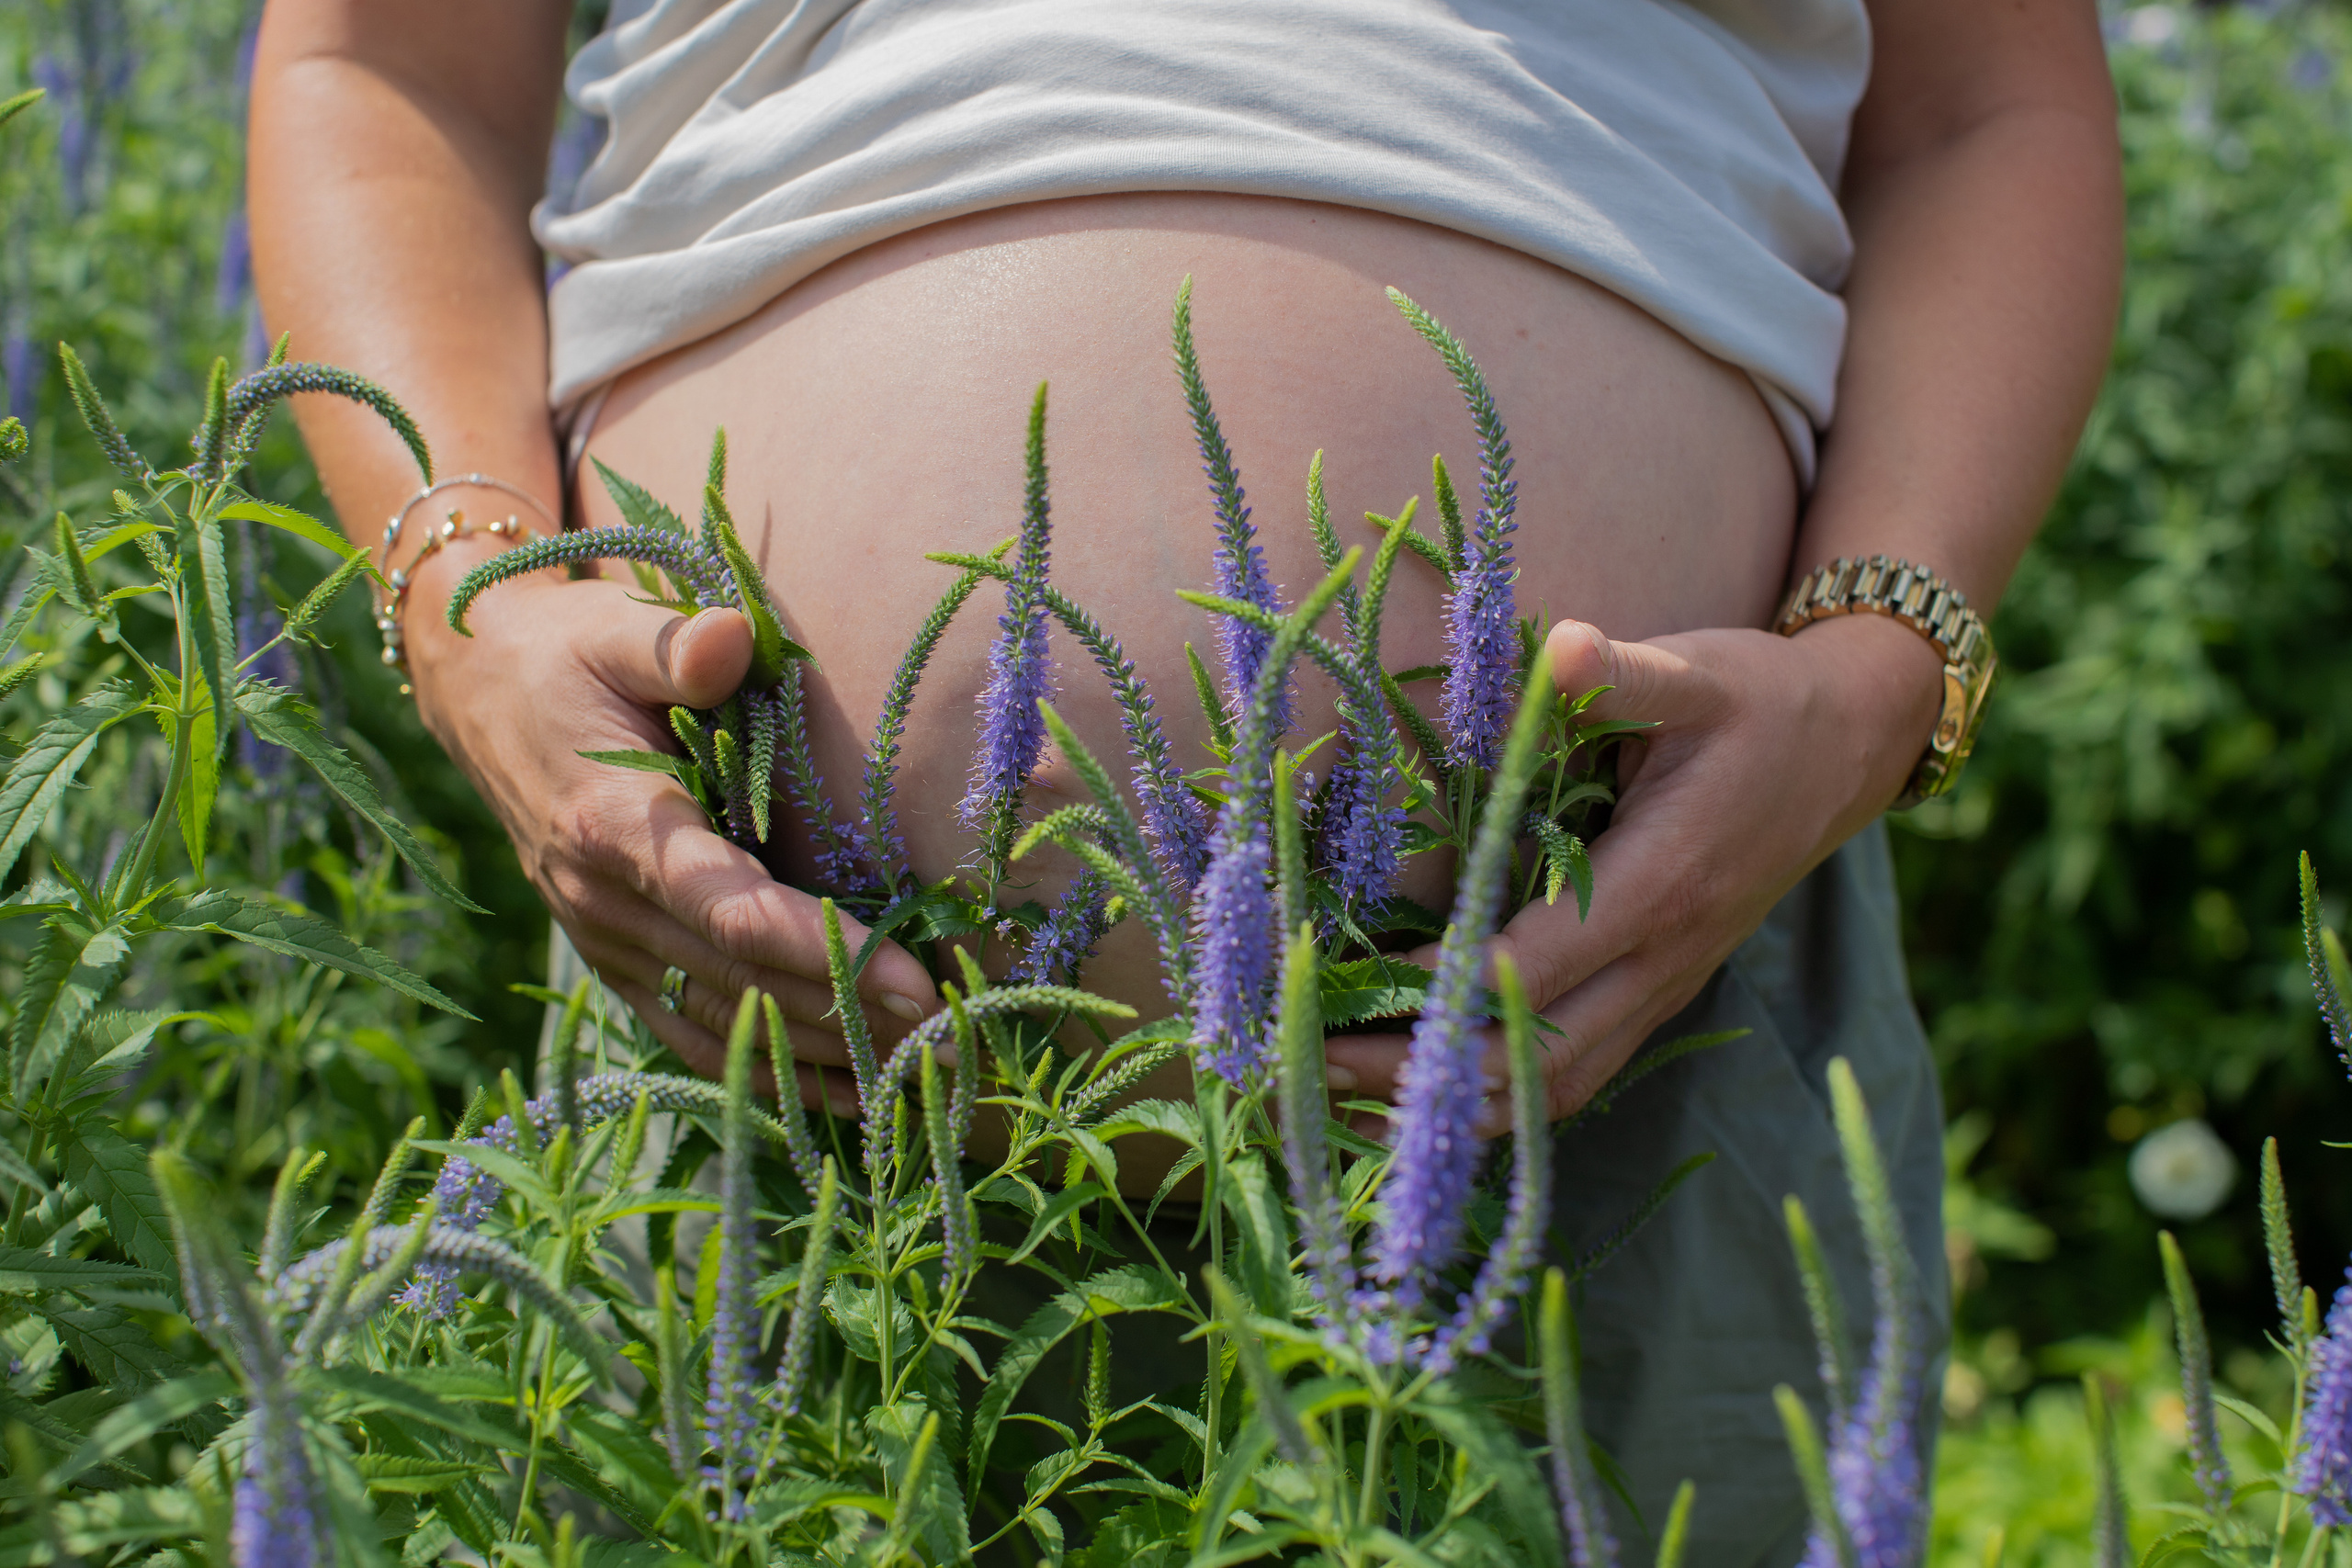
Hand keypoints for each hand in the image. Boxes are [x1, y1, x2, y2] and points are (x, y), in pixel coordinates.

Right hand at [404, 547, 937, 1111]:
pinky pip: (696, 1033)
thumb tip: (731, 640)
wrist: (480, 691)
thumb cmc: (568, 655)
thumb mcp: (613, 629)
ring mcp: (606, 944)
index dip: (823, 953)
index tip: (915, 981)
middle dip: (852, 1017)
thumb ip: (676, 645)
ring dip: (824, 1055)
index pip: (730, 911)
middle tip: (955, 1041)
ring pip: (725, 1024)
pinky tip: (849, 1093)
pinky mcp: (617, 962)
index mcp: (613, 826)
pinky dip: (772, 1070)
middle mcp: (605, 903)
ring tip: (924, 1072)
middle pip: (743, 984)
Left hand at [1323, 611, 1942, 1134]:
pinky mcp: (1650, 998)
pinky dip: (1487, 1101)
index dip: (1434, 993)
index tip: (1340, 992)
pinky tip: (1408, 1097)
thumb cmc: (1759, 704)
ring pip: (1545, 1091)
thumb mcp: (1701, 672)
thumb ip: (1623, 673)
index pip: (1529, 970)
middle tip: (1297, 1062)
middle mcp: (1660, 962)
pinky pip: (1564, 1079)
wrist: (1848, 750)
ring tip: (1329, 1095)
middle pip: (1524, 1059)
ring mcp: (1658, 992)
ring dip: (1440, 1108)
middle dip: (1410, 1074)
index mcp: (1659, 886)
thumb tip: (1560, 648)